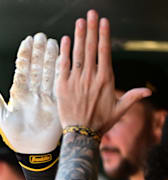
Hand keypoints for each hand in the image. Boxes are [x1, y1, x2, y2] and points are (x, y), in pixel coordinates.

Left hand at [0, 33, 60, 153]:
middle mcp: (33, 92)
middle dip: (38, 52)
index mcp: (19, 94)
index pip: (22, 70)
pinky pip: (59, 84)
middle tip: (41, 36)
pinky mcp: (57, 102)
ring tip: (52, 42)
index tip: (27, 41)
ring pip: (48, 72)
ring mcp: (46, 95)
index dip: (25, 56)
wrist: (33, 151)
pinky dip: (61, 71)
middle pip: (36, 67)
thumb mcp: (2, 117)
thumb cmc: (15, 137)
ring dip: (50, 57)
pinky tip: (64, 58)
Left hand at [55, 10, 150, 133]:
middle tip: (91, 13)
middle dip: (91, 29)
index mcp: (105, 79)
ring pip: (77, 54)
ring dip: (78, 36)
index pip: (104, 52)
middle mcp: (90, 77)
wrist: (81, 134)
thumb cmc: (101, 122)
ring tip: (80, 21)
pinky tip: (65, 40)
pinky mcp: (62, 86)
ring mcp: (75, 81)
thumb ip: (133, 97)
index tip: (103, 22)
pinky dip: (64, 52)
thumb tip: (149, 91)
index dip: (103, 35)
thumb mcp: (120, 109)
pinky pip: (63, 66)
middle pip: (90, 48)